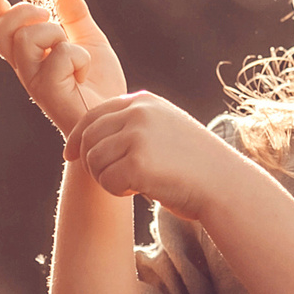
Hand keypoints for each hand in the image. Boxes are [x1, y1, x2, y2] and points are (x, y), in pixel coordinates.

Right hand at [0, 0, 126, 137]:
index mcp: (33, 56)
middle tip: (47, 14)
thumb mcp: (90, 42)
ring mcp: (34, 81)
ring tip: (72, 49)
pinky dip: (79, 56)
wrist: (112, 118)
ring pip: (26, 38)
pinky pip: (59, 56)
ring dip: (55, 33)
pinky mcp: (47, 92)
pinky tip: (85, 72)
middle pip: (1, 32)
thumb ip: (76, 18)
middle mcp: (27, 68)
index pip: (5, 30)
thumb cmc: (101, 86)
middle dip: (22, 12)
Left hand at [65, 90, 248, 219]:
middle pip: (88, 138)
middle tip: (114, 179)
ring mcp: (137, 135)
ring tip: (132, 185)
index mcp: (144, 102)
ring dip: (106, 179)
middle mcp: (139, 112)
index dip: (77, 137)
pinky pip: (106, 181)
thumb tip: (90, 137)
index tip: (69, 155)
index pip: (94, 114)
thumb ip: (134, 126)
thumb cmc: (194, 165)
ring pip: (93, 160)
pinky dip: (117, 192)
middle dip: (93, 163)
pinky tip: (140, 191)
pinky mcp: (137, 162)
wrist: (224, 185)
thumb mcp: (165, 130)